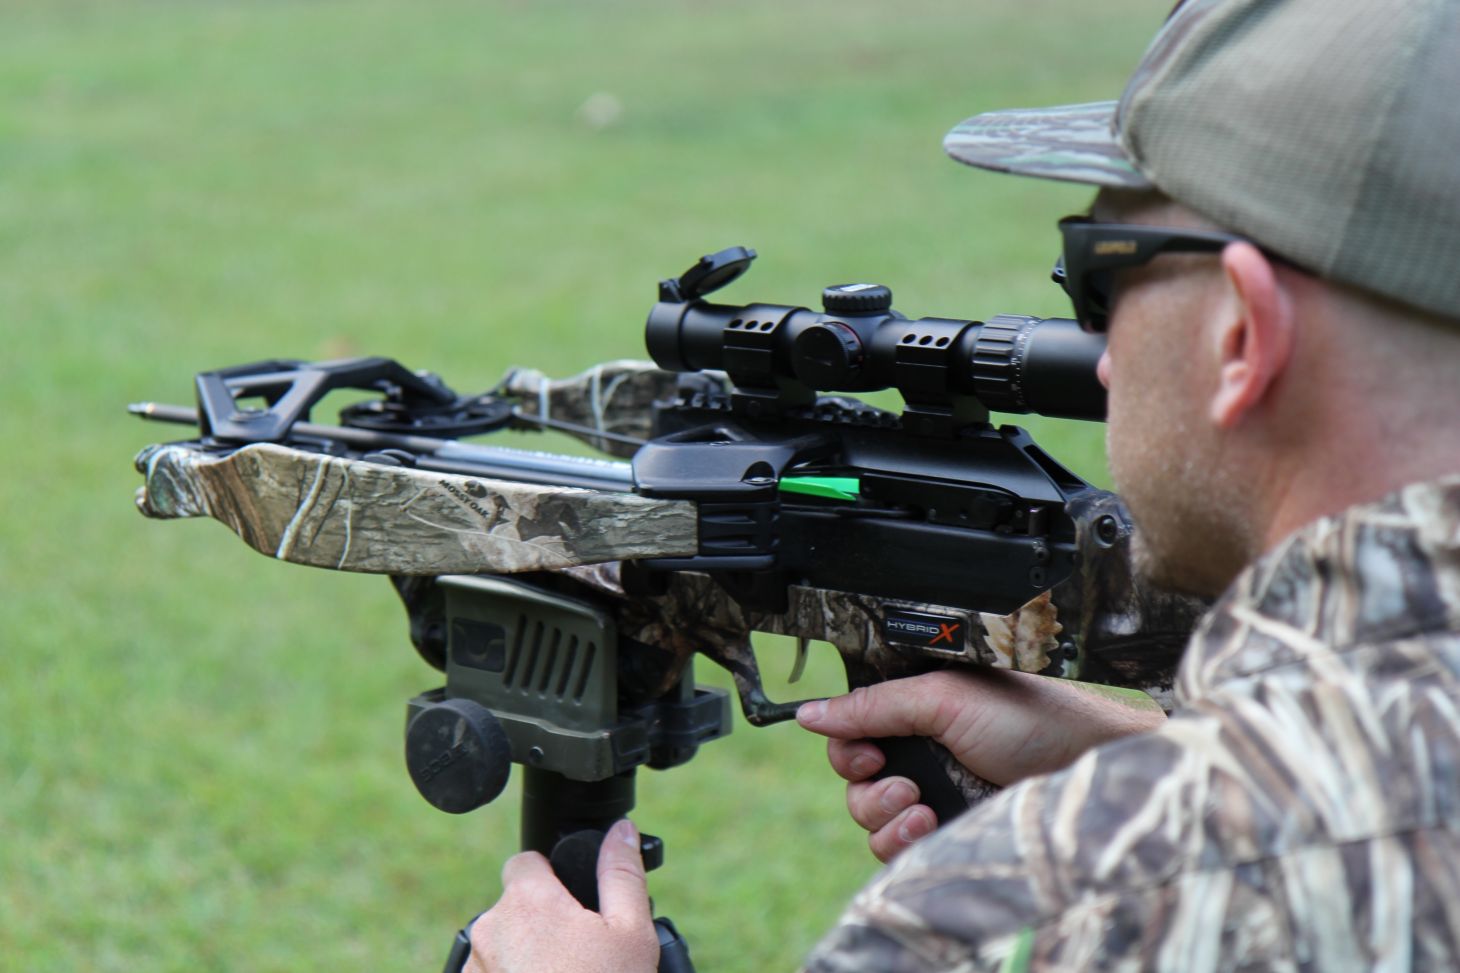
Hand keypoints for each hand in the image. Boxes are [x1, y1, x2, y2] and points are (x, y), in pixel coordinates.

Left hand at [465, 818, 659, 972]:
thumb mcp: (631, 933)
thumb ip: (622, 874)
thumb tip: (621, 830)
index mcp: (527, 899)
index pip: (526, 862)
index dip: (553, 878)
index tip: (574, 905)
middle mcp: (489, 929)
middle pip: (514, 907)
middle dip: (541, 922)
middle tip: (578, 953)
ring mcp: (473, 970)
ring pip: (502, 946)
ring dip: (524, 957)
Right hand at [797, 670, 1164, 861]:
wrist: (1084, 767)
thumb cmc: (1032, 717)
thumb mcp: (943, 697)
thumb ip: (873, 706)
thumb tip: (809, 713)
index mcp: (916, 709)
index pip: (852, 731)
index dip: (847, 747)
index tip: (866, 754)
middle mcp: (920, 752)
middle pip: (852, 779)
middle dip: (866, 784)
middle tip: (898, 781)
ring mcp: (932, 794)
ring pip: (868, 818)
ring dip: (882, 814)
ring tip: (918, 804)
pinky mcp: (945, 835)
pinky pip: (892, 850)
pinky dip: (899, 840)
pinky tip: (928, 825)